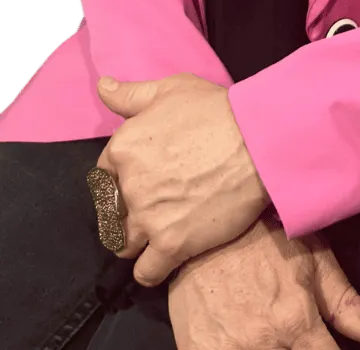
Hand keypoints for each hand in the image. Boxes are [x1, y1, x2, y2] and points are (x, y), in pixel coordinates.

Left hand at [95, 74, 270, 286]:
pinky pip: (146, 272)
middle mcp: (128, 186)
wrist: (258, 143)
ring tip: (154, 233)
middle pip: (111, 212)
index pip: (102, 176)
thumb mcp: (170, 90)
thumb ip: (131, 95)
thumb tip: (102, 87)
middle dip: (125, 212)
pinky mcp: (173, 244)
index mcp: (123, 148)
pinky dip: (150, 270)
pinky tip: (161, 260)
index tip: (137, 182)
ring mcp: (149, 218)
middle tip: (149, 207)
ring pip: (123, 244)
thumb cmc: (216, 111)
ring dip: (135, 241)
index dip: (119, 180)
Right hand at [167, 210, 359, 349]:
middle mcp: (264, 344)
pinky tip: (238, 339)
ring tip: (265, 334)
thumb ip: (346, 302)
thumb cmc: (262, 239)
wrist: (201, 227)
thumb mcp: (311, 257)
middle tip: (288, 336)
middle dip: (293, 349)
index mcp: (296, 323)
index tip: (322, 346)